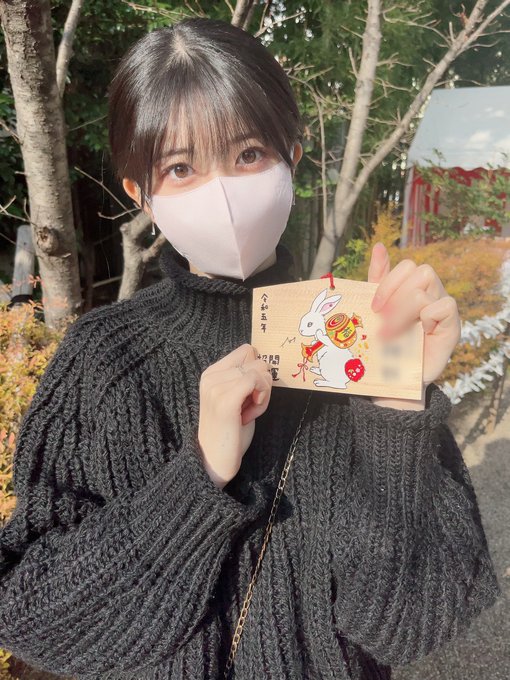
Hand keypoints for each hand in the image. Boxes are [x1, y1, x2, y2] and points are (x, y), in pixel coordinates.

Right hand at [198, 344, 272, 487]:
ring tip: (248, 412)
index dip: (256, 370)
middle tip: (250, 406)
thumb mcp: (236, 398)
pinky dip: (262, 399)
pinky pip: (256, 381)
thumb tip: (265, 363)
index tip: (249, 393)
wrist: (214, 461)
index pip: (246, 350)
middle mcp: (211, 376)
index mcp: (211, 373)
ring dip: (263, 393)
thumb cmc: (230, 431)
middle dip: (262, 383)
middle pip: (257, 359)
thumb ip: (244, 379)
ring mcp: (216, 387)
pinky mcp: (225, 400)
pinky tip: (250, 415)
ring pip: (260, 371)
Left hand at [367, 242, 460, 408]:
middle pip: (419, 270)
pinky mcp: (452, 325)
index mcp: (412, 289)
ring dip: (402, 309)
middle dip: (394, 294)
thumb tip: (378, 246)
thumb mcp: (376, 311)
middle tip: (380, 319)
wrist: (396, 380)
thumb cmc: (386, 345)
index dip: (388, 282)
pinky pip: (444, 305)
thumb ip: (377, 280)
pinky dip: (426, 316)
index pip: (407, 266)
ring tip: (391, 333)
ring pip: (426, 285)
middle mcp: (431, 294)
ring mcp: (442, 308)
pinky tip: (418, 333)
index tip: (373, 307)